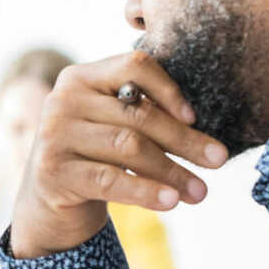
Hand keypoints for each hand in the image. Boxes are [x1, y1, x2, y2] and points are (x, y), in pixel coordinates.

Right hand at [8, 51, 228, 260]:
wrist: (49, 198)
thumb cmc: (94, 155)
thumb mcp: (111, 124)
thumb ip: (141, 112)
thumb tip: (202, 133)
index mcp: (80, 77)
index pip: (133, 67)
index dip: (168, 90)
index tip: (195, 118)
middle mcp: (62, 100)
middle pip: (137, 114)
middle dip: (185, 140)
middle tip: (219, 160)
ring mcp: (54, 135)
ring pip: (129, 147)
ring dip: (172, 171)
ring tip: (200, 192)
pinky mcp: (53, 171)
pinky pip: (110, 180)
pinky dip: (146, 191)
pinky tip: (171, 202)